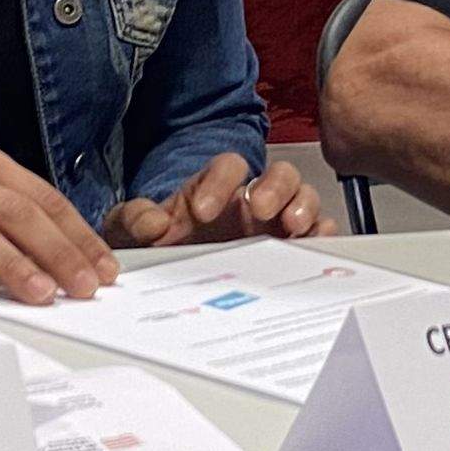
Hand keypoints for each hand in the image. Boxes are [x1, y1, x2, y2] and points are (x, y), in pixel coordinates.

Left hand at [106, 153, 323, 247]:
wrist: (165, 284)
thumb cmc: (153, 249)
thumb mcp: (128, 232)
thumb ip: (133, 220)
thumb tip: (153, 223)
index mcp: (212, 189)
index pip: (228, 166)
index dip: (220, 182)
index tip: (202, 211)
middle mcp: (248, 201)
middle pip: (279, 174)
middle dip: (275, 187)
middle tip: (261, 210)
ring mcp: (273, 224)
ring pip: (303, 197)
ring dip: (304, 207)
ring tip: (293, 227)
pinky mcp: (290, 249)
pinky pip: (317, 234)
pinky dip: (321, 237)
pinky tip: (312, 248)